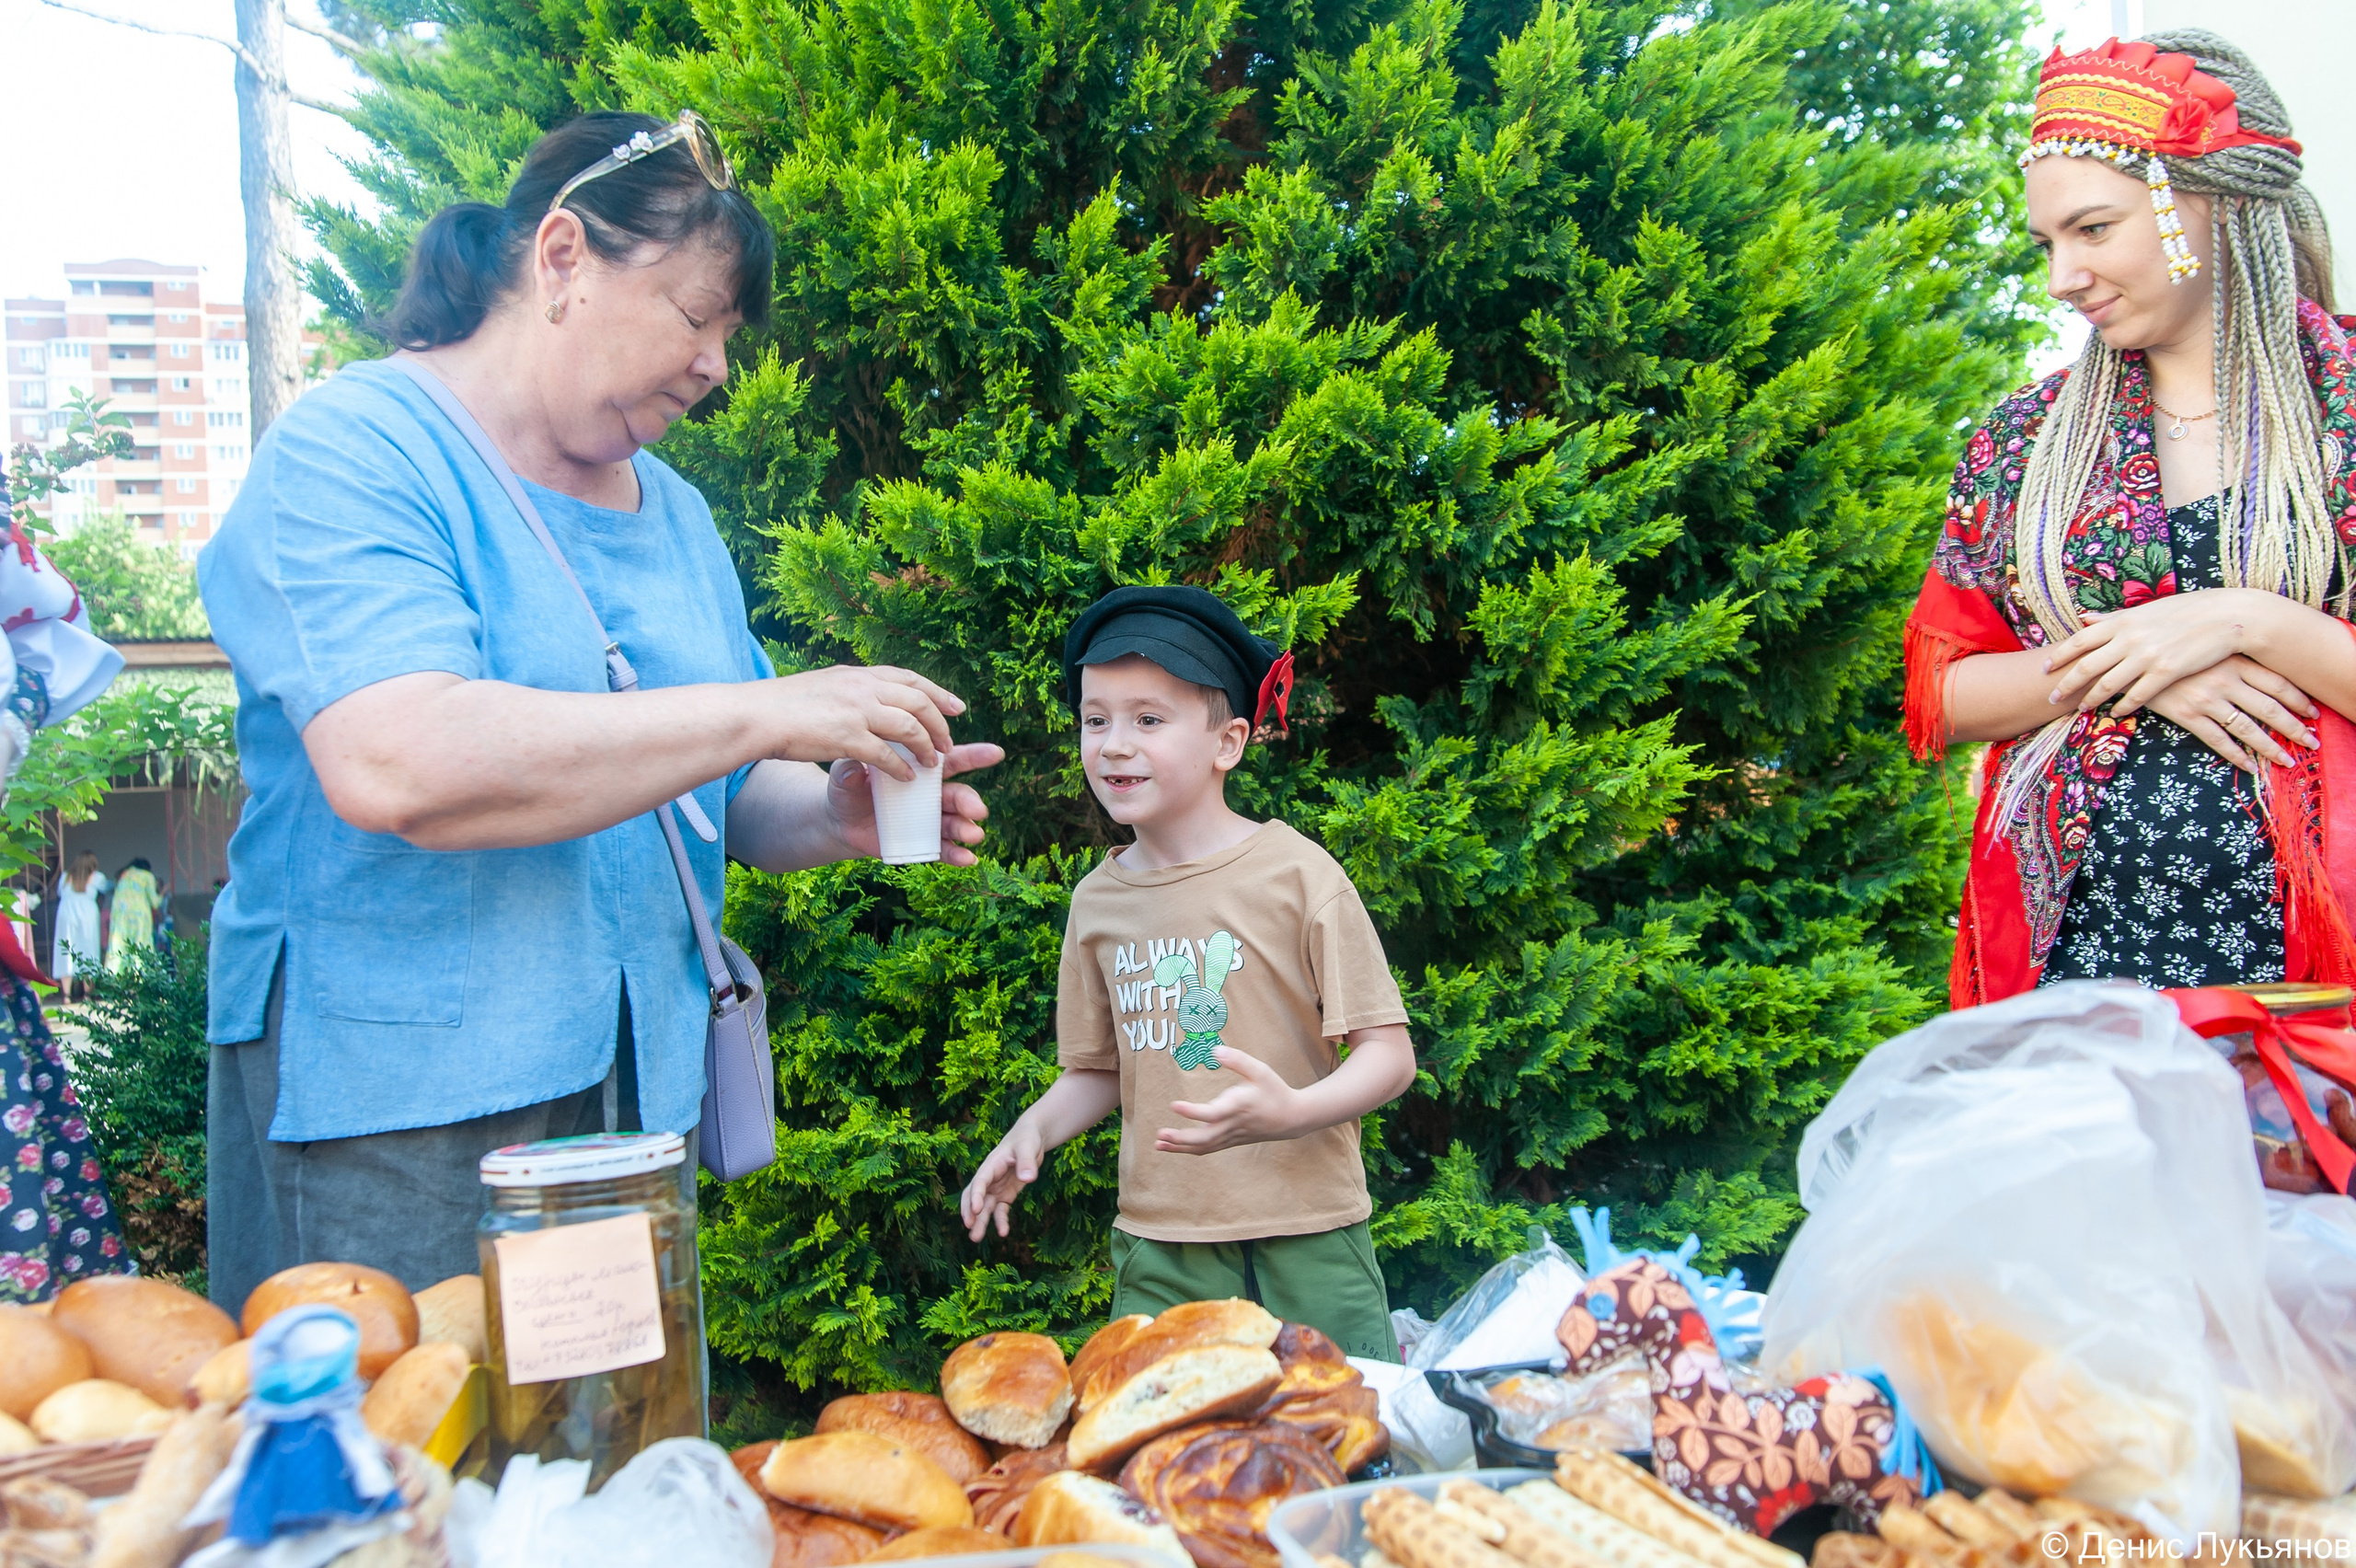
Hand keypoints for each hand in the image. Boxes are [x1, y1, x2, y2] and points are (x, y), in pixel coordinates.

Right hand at [761, 664, 965, 775]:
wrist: (756, 715)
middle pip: (918, 701)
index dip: (938, 693)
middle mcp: (861, 687)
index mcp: (858, 675)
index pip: (909, 679)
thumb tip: (870, 693)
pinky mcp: (845, 737)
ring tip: (932, 764)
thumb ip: (851, 689)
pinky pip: (885, 754)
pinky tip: (906, 779)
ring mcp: (855, 710)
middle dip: (940, 723)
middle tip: (950, 743)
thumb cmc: (784, 705)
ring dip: (925, 746)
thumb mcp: (825, 685)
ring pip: (909, 726)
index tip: (958, 707)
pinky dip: (900, 767)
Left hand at [825, 741, 1005, 865]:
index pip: (950, 759)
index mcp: (919, 768)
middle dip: (970, 801)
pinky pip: (943, 849)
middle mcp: (931, 794)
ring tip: (974, 835)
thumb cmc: (848, 789)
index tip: (996, 753)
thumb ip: (848, 771)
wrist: (841, 822)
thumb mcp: (845, 778)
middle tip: (978, 810)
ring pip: (954, 822)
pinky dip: (957, 854)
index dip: (974, 755)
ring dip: (967, 829)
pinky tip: (968, 859)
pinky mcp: (923, 843)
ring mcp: (929, 820)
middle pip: (958, 794)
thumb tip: (851, 769)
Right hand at [961, 1122, 1044, 1240]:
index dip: (975, 1195)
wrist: (1031, 1139)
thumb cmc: (1026, 1139)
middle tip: (969, 1227)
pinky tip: (1003, 1233)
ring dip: (980, 1222)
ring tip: (976, 1239)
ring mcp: (997, 1187)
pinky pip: (1000, 1210)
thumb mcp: (1028, 1147)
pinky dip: (1000, 1220)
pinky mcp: (1006, 1195)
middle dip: (969, 1211)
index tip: (974, 1210)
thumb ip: (1027, 1162)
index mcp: (992, 1165)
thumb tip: (1028, 1179)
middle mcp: (990, 1178)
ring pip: (985, 1207)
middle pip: (974, 1196)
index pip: (980, 1181)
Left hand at [1156, 1048, 1309, 1154]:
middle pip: (1204, 1138)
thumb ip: (1238, 1060)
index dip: (1192, 1112)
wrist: (1293, 1118)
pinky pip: (1209, 1149)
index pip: (1212, 1114)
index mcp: (1239, 1106)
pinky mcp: (1232, 1140)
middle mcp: (1233, 1124)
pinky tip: (1174, 1147)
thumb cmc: (1275, 1091)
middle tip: (1160, 1134)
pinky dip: (1190, 1150)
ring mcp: (1232, 1135)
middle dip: (1181, 1138)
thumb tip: (1215, 1051)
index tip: (1174, 1105)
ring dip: (1180, 1148)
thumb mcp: (1261, 1070)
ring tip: (1158, 1144)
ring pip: (1204, 1147)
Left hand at [2044, 588, 2293, 716]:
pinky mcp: (2166, 671)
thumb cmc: (2185, 611)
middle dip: (2066, 684)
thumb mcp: (2144, 610)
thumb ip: (2112, 618)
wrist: (2226, 617)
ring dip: (2091, 698)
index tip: (2043, 668)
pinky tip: (2114, 713)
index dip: (2059, 656)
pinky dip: (2122, 705)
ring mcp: (2147, 655)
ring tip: (2080, 708)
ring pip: (2108, 683)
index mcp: (2122, 621)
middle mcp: (2129, 638)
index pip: (2080, 640)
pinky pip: (2137, 695)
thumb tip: (2083, 618)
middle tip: (2051, 698)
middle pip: (2087, 665)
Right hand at [2141, 654, 2317, 772]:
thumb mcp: (2204, 644)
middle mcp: (2225, 680)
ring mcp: (2206, 699)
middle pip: (2270, 708)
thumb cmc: (2168, 646)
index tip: (2313, 711)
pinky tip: (2249, 766)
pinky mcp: (2187, 715)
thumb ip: (2228, 652)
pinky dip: (2236, 755)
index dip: (2298, 699)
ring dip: (2270, 747)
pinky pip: (2217, 740)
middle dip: (2294, 728)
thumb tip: (2253, 660)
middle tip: (2311, 742)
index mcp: (2232, 660)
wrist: (2127, 656)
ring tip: (2286, 760)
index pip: (2277, 682)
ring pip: (2248, 728)